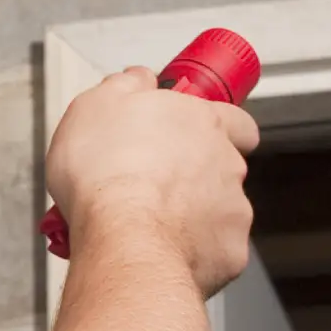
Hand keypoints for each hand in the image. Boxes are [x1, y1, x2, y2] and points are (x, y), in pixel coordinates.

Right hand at [46, 68, 257, 294]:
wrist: (121, 238)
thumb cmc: (106, 173)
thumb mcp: (95, 105)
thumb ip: (125, 85)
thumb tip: (138, 79)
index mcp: (203, 122)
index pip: (235, 119)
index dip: (216, 127)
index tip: (192, 135)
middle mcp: (226, 163)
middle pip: (222, 167)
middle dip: (193, 176)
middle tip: (151, 183)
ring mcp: (233, 208)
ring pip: (217, 209)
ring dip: (189, 214)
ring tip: (147, 221)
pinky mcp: (229, 251)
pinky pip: (212, 249)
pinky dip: (190, 250)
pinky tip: (159, 247)